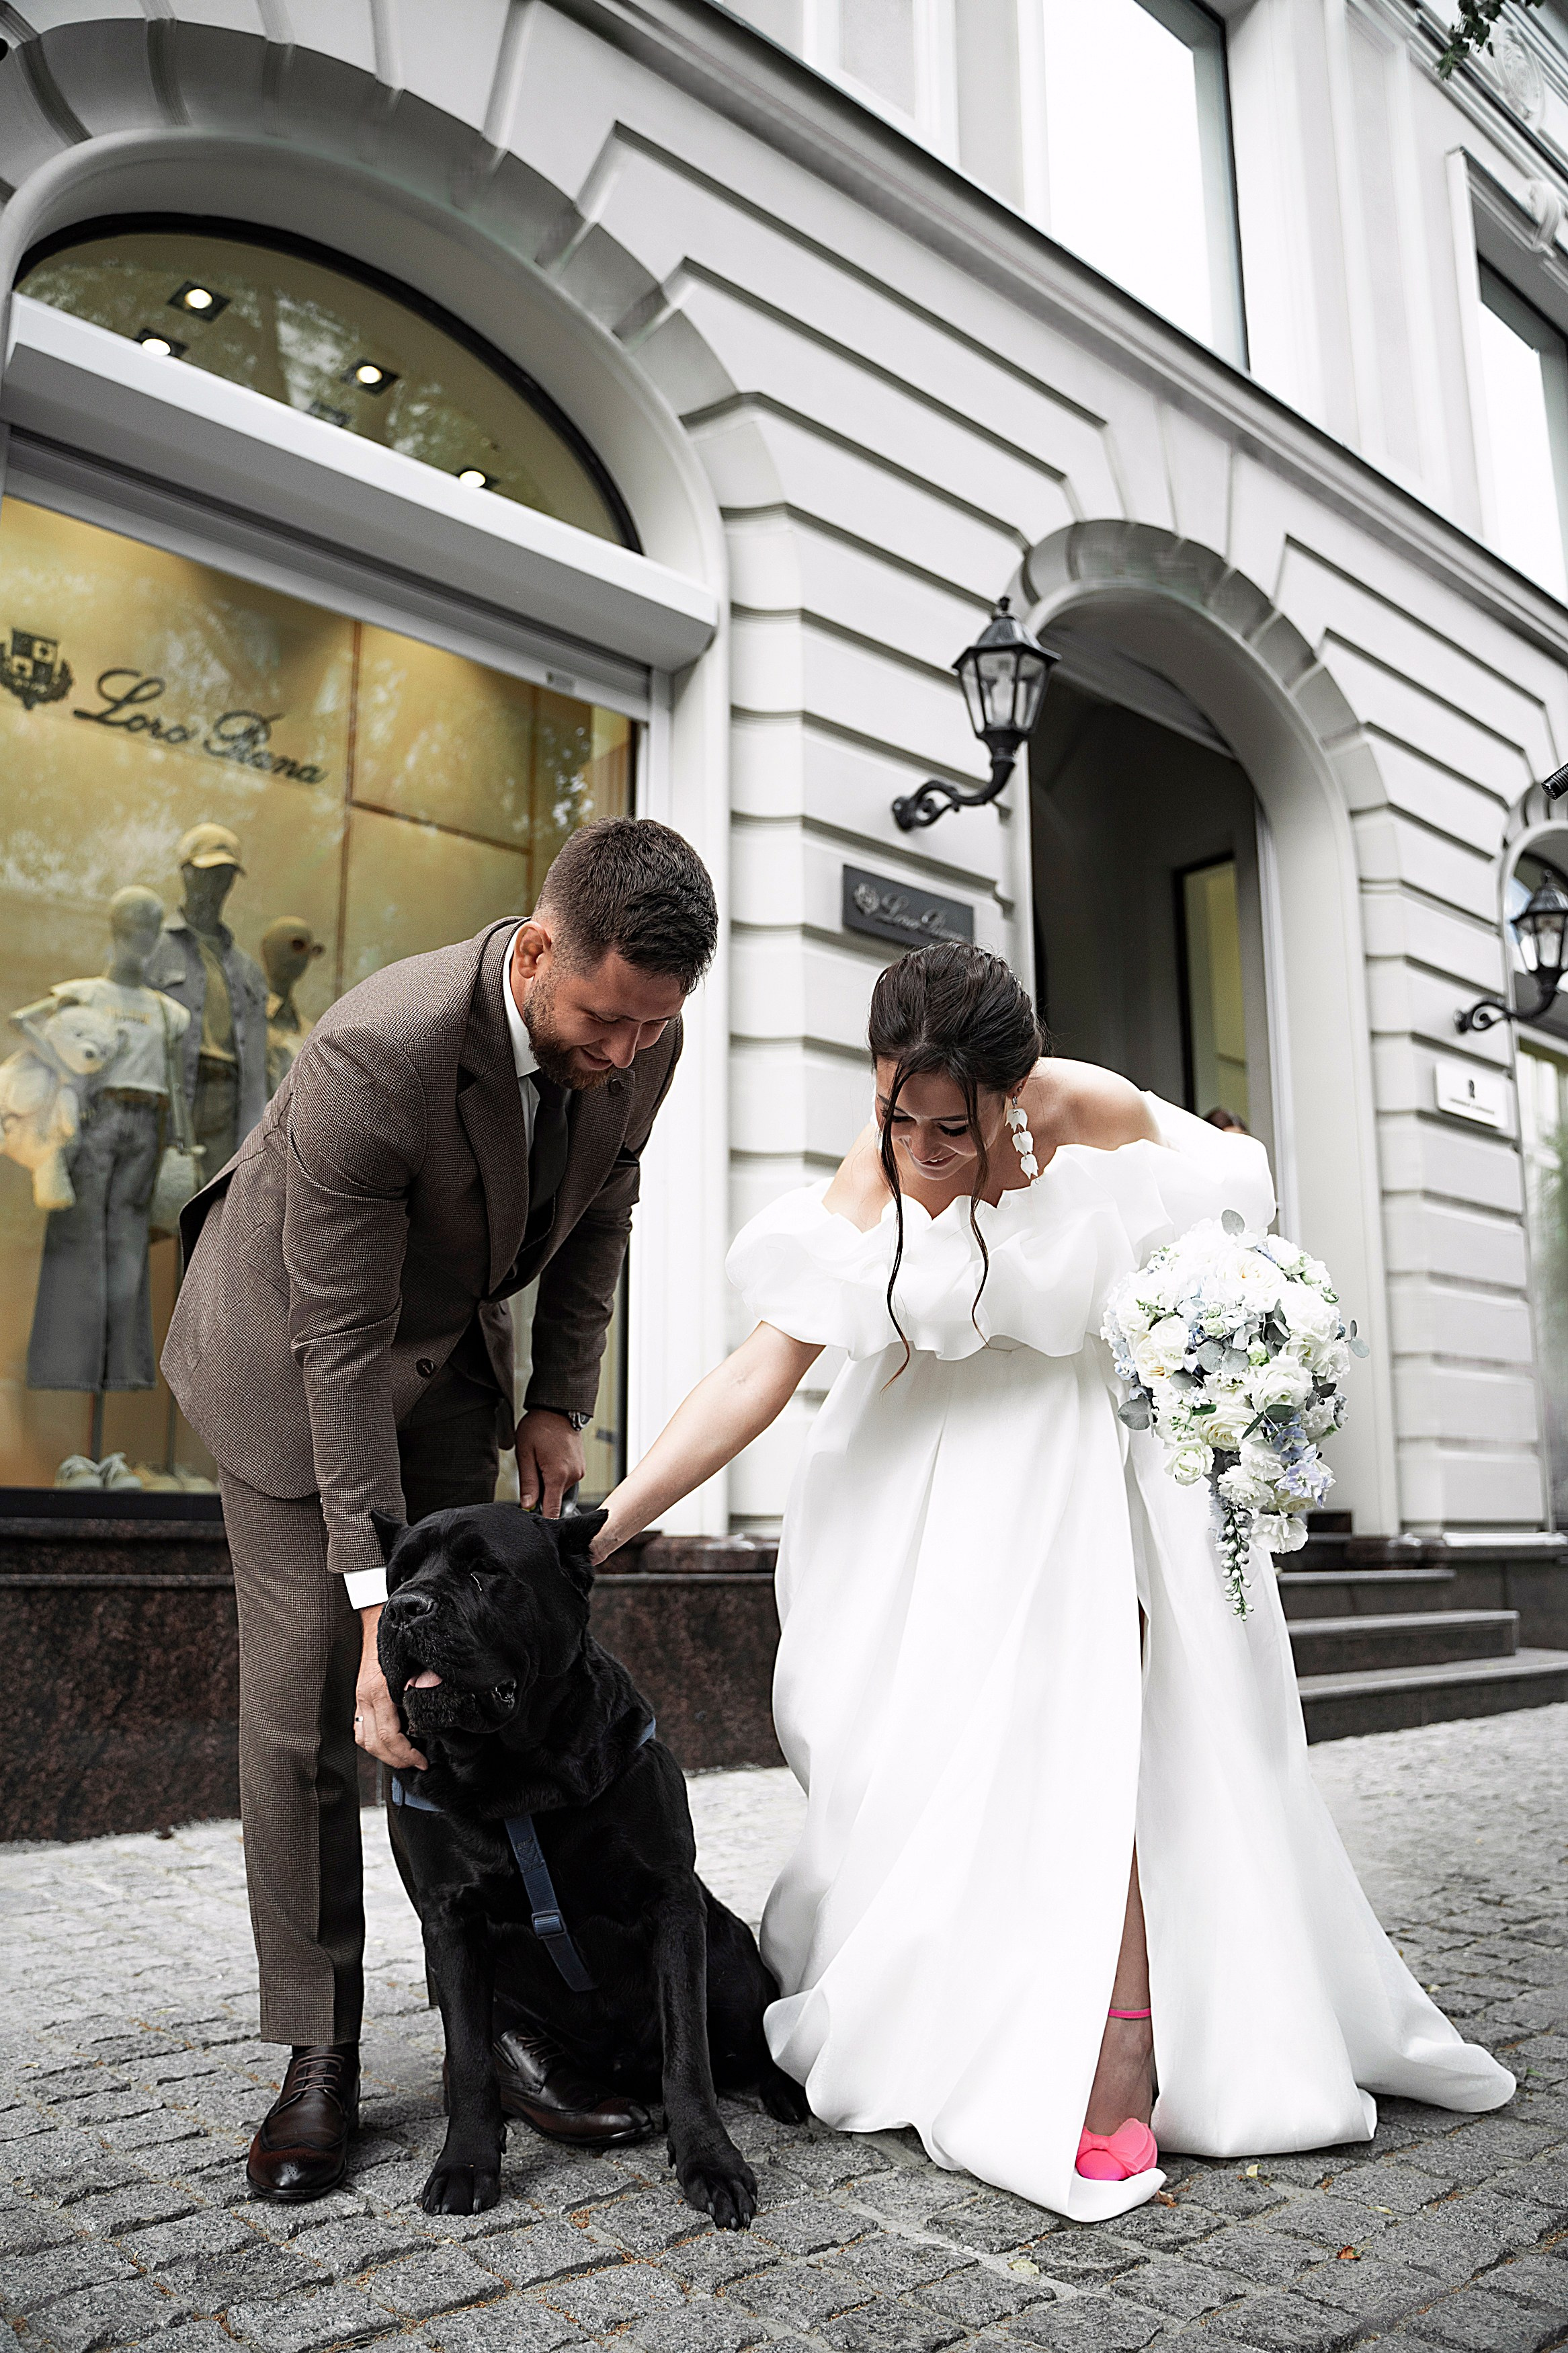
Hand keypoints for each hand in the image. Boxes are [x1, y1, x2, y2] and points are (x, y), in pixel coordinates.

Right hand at [354, 1605, 426, 1770]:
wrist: (378, 1617)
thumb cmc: (398, 1637)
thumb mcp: (418, 1657)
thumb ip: (426, 1676)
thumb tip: (434, 1689)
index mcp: (380, 1690)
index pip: (390, 1737)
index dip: (406, 1754)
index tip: (422, 1761)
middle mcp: (366, 1697)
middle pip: (375, 1743)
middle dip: (395, 1759)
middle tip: (415, 1763)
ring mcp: (360, 1697)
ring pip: (363, 1738)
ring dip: (381, 1753)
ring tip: (402, 1757)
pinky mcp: (360, 1695)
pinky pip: (360, 1726)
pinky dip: (372, 1740)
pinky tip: (388, 1741)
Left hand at [515, 1409, 585, 1516]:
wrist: (558, 1408)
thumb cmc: (539, 1426)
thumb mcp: (525, 1454)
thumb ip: (528, 1483)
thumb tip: (528, 1506)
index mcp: (558, 1475)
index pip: (552, 1510)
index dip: (543, 1519)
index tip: (536, 1525)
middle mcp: (573, 1475)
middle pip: (554, 1499)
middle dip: (541, 1493)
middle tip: (531, 1472)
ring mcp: (579, 1471)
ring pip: (560, 1489)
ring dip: (549, 1483)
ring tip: (541, 1461)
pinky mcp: (581, 1466)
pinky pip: (566, 1480)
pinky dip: (556, 1475)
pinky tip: (549, 1459)